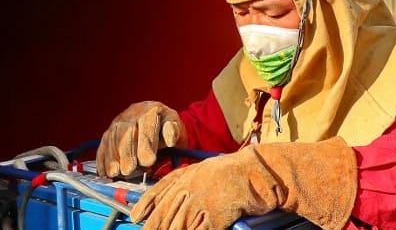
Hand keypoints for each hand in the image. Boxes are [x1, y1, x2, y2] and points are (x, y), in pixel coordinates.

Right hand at [96, 101, 184, 177]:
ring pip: (112, 138)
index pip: (146, 127)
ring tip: (115, 173)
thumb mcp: (177, 128)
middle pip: (125, 132)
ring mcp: (119, 121)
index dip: (146, 145)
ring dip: (112, 157)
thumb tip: (170, 139)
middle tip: (128, 170)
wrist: (158, 122)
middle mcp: (132, 113)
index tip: (148, 161)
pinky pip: (103, 144)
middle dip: (126, 153)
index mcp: (151, 110)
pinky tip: (104, 172)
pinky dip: (102, 158)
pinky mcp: (110, 131)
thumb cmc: (168, 129)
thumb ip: (173, 133)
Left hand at [129, 137, 356, 229]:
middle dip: (154, 228)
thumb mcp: (206, 171)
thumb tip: (176, 199)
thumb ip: (188, 183)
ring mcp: (201, 200)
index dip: (145, 205)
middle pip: (164, 213)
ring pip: (178, 225)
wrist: (260, 172)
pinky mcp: (214, 214)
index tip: (135, 216)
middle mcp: (189, 187)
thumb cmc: (236, 173)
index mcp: (186, 175)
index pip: (158, 191)